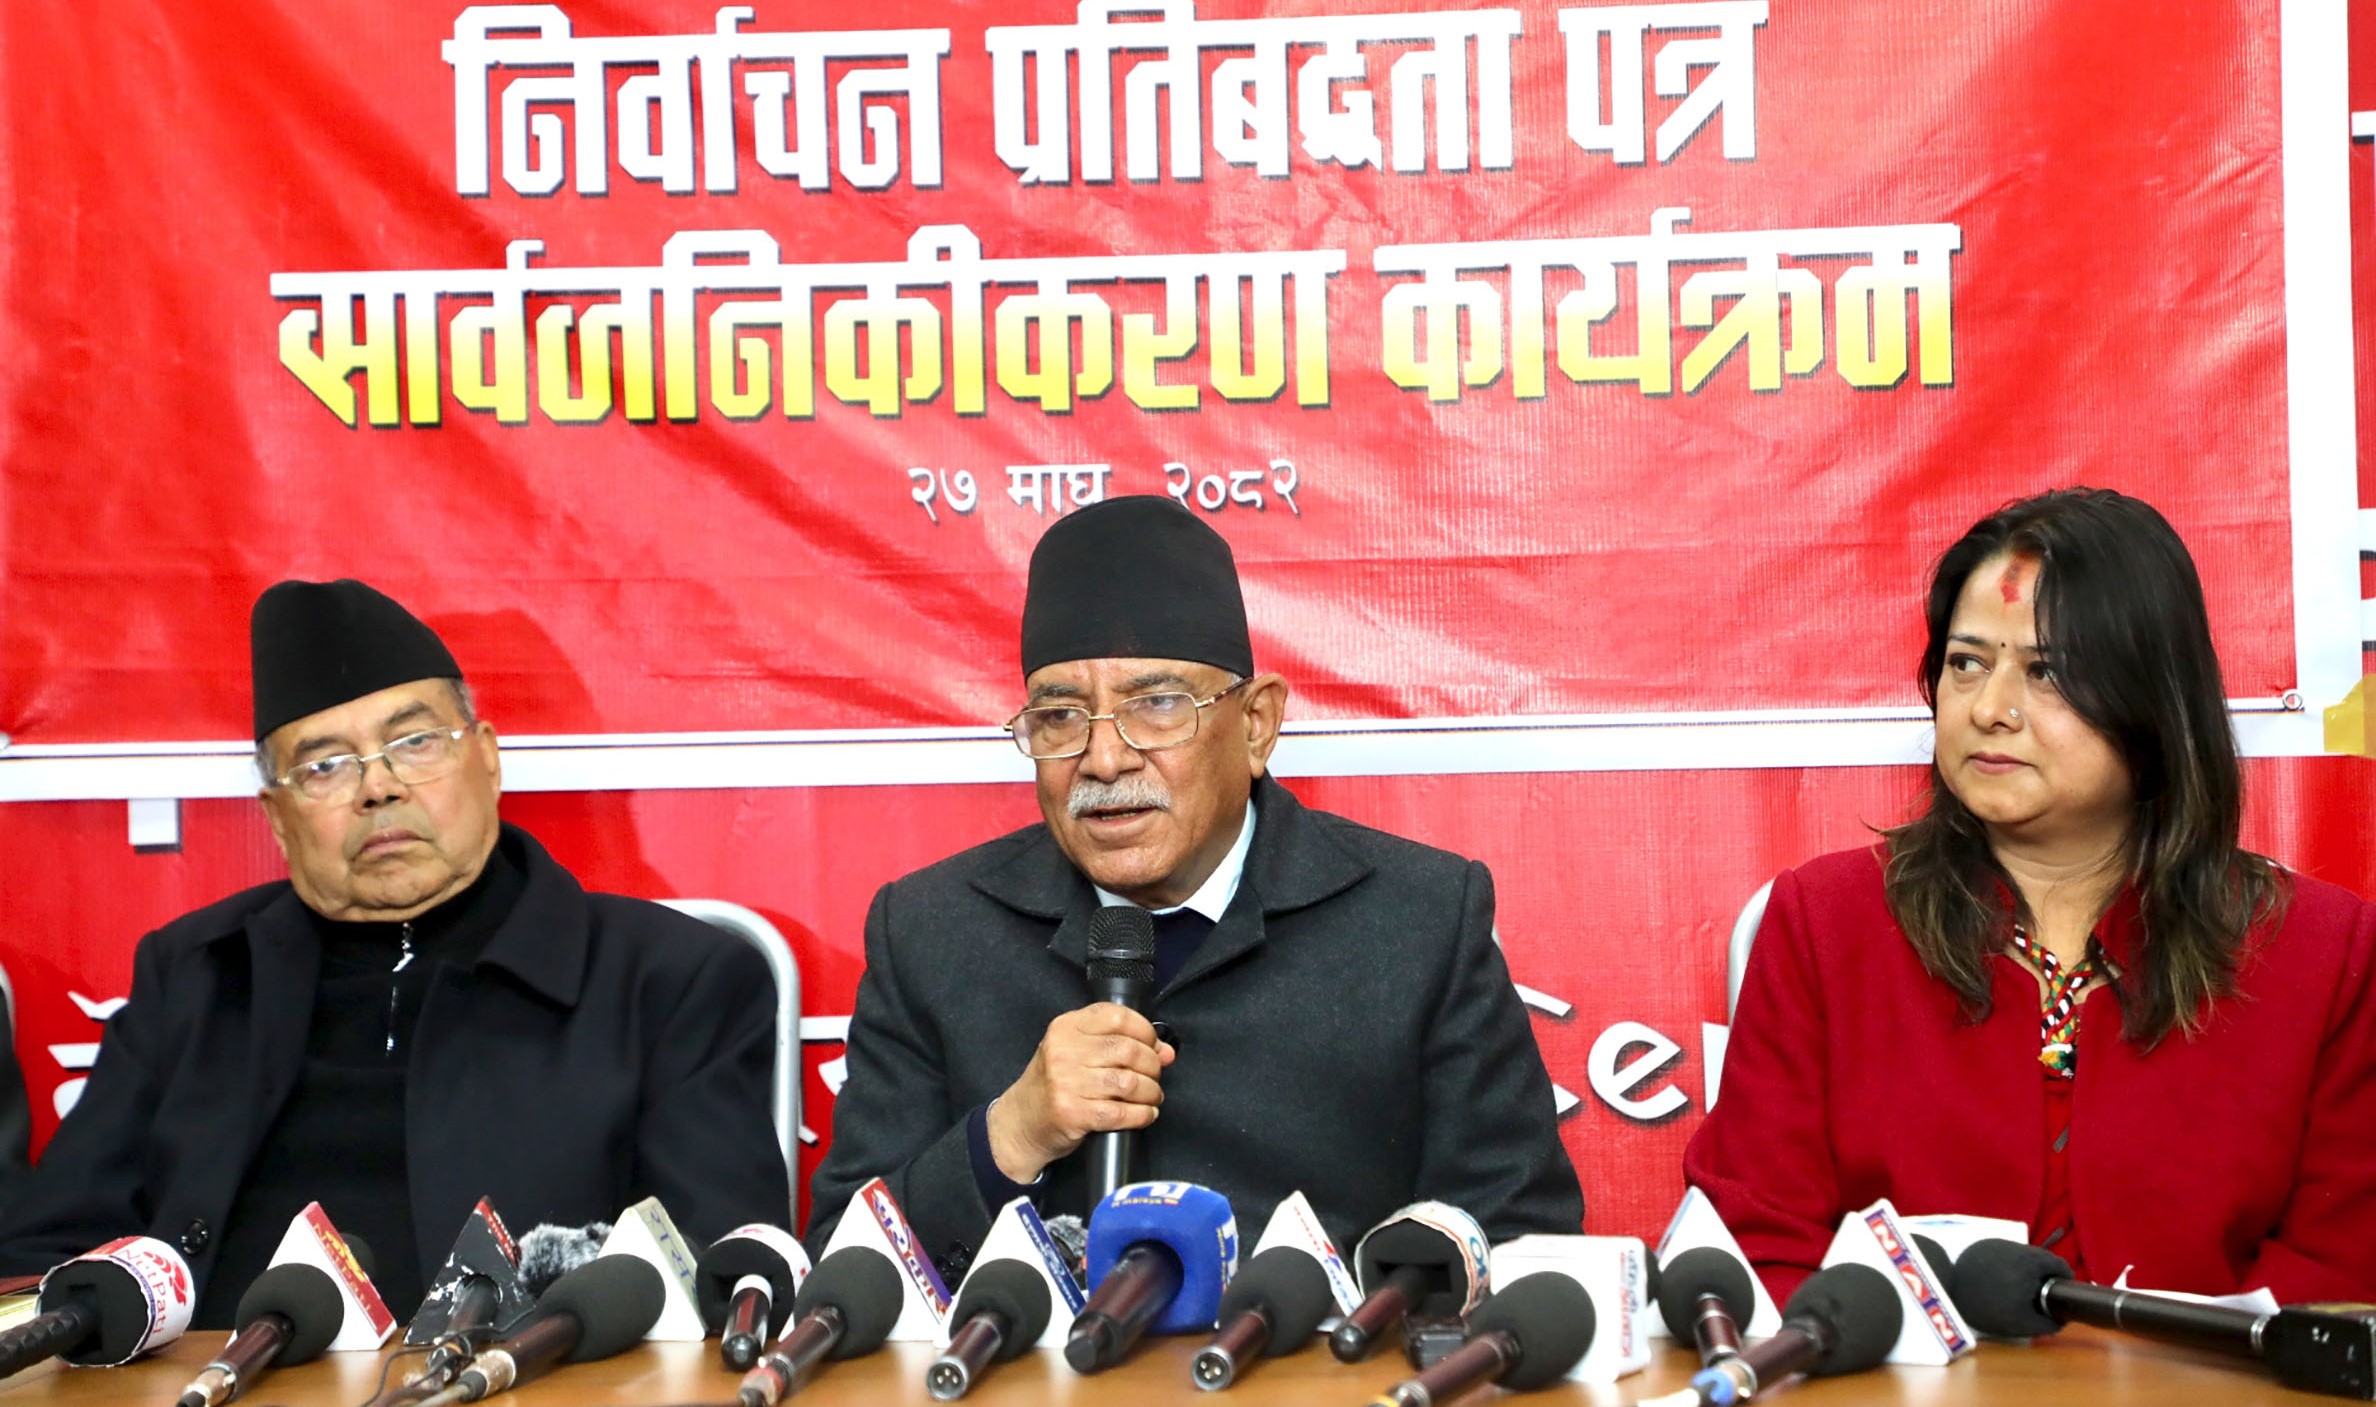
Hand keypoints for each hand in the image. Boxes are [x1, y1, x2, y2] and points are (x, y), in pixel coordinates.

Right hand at [986, 1003, 1175, 1183]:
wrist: (1021, 1121)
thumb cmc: (1054, 1083)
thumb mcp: (1076, 1051)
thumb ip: (1118, 1044)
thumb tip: (1166, 1051)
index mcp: (1065, 1028)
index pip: (1118, 1017)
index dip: (1145, 1031)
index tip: (1154, 1045)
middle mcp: (1064, 1052)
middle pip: (1128, 1050)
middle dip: (1152, 1065)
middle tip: (1154, 1076)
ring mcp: (1066, 1083)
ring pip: (1129, 1082)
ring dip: (1150, 1092)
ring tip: (1151, 1096)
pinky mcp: (1072, 1114)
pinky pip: (1121, 1112)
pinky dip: (1141, 1114)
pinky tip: (1145, 1114)